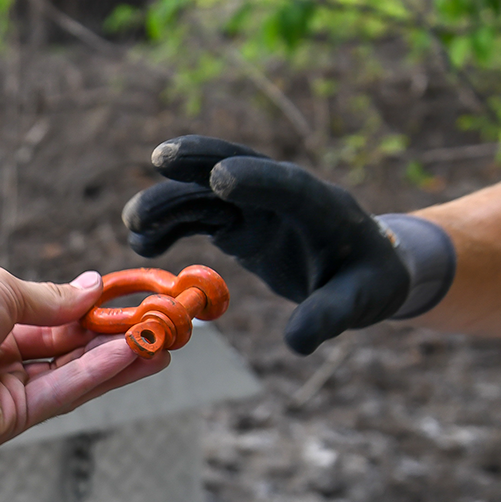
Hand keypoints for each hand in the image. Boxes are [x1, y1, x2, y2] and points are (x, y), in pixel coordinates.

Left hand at [0, 267, 168, 448]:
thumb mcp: (5, 291)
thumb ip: (53, 299)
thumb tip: (93, 287)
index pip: (57, 329)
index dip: (96, 320)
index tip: (135, 309)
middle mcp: (2, 366)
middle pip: (71, 358)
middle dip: (117, 344)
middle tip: (161, 331)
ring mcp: (5, 397)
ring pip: (72, 379)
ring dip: (117, 362)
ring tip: (160, 343)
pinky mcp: (7, 422)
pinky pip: (60, 394)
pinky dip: (95, 375)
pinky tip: (128, 355)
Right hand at [123, 135, 410, 354]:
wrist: (359, 272)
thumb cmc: (366, 283)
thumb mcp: (358, 303)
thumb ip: (328, 317)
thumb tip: (297, 343)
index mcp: (321, 205)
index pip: (288, 185)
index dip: (257, 179)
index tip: (220, 178)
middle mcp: (281, 196)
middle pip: (236, 166)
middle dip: (199, 159)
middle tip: (160, 159)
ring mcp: (255, 206)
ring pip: (206, 194)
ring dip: (170, 203)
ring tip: (134, 226)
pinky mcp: (237, 223)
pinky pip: (198, 217)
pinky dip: (171, 226)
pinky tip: (143, 244)